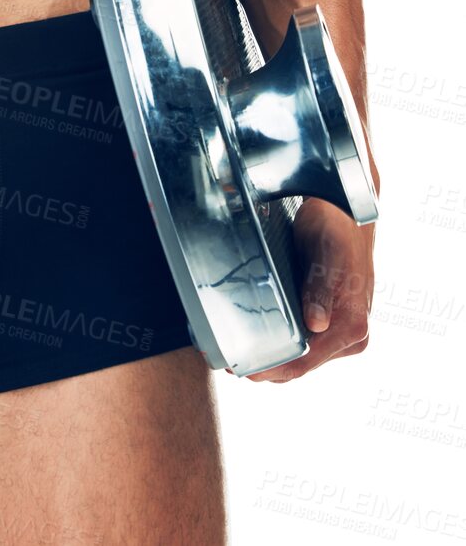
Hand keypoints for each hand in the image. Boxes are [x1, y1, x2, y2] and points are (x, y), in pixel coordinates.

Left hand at [240, 196, 375, 382]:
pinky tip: (255, 335)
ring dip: (271, 355)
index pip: (305, 361)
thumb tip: (317, 324)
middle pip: (300, 364)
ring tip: (234, 350)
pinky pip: (301, 340)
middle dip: (266, 366)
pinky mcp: (328, 319)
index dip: (272, 369)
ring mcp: (339, 330)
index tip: (240, 369)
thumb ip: (321, 289)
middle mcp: (349, 335)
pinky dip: (280, 342)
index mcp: (352, 326)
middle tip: (226, 360)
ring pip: (299, 355)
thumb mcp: (326, 253)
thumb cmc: (336, 226)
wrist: (345, 208)